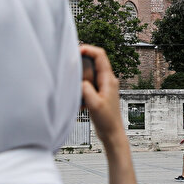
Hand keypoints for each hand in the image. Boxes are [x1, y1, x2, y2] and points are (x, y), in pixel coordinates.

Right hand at [80, 44, 137, 183]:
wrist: (112, 134)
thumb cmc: (107, 121)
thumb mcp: (94, 105)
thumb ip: (86, 90)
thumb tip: (80, 81)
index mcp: (109, 80)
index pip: (100, 56)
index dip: (89, 49)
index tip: (77, 50)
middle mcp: (109, 80)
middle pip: (95, 62)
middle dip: (82, 62)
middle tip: (70, 65)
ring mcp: (105, 87)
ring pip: (91, 74)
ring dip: (81, 78)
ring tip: (74, 86)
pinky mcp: (100, 94)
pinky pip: (89, 85)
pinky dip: (82, 89)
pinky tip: (80, 102)